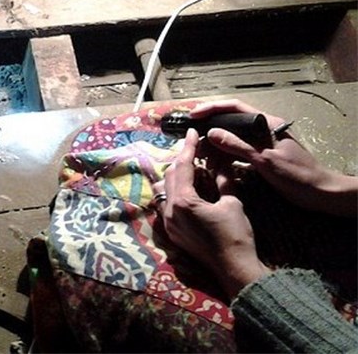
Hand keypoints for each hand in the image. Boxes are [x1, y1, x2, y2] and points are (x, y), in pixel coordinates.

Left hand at [154, 128, 269, 299]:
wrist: (234, 269)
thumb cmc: (236, 236)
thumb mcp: (232, 202)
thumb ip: (223, 179)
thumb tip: (220, 159)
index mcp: (183, 201)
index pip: (182, 166)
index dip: (188, 147)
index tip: (192, 132)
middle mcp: (169, 211)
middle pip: (169, 176)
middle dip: (181, 160)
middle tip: (194, 148)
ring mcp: (168, 223)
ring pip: (165, 189)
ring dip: (176, 176)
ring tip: (191, 167)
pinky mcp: (172, 232)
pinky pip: (166, 204)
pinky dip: (175, 191)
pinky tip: (188, 188)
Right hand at [191, 100, 357, 216]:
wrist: (321, 194)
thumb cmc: (297, 175)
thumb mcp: (265, 160)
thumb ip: (238, 146)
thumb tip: (211, 133)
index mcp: (266, 123)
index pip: (235, 107)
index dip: (212, 108)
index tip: (193, 115)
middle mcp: (263, 129)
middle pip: (231, 120)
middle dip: (209, 126)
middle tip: (190, 136)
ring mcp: (262, 143)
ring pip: (233, 137)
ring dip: (215, 143)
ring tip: (199, 152)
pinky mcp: (262, 157)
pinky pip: (237, 150)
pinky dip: (223, 154)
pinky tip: (213, 162)